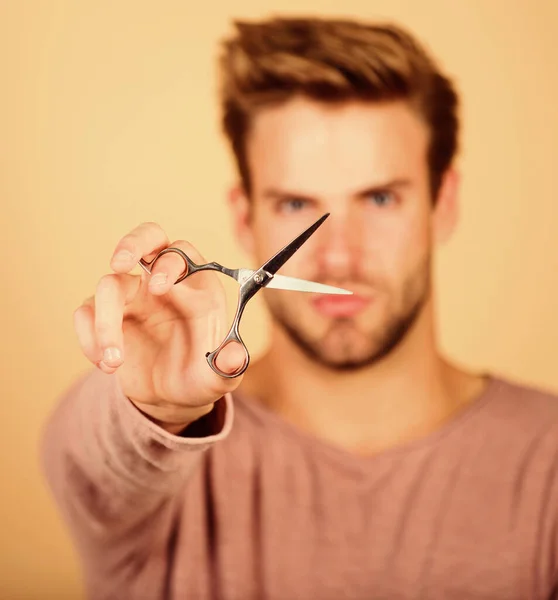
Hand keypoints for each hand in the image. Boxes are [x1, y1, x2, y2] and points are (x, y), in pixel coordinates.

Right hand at [73, 222, 245, 432]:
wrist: (173, 397)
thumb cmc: (202, 376)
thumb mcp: (220, 377)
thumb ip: (228, 367)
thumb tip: (234, 358)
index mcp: (197, 287)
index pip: (182, 253)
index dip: (168, 264)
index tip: (157, 287)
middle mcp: (164, 283)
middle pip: (147, 238)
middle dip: (131, 244)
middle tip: (119, 263)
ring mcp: (134, 296)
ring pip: (108, 284)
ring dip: (105, 322)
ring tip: (115, 361)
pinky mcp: (107, 314)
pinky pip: (86, 311)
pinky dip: (89, 337)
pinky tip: (107, 365)